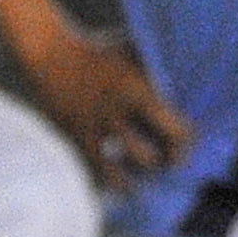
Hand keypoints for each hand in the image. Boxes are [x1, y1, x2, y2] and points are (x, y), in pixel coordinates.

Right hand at [19, 28, 192, 183]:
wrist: (50, 53)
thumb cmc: (97, 50)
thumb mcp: (131, 51)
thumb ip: (154, 66)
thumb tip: (182, 76)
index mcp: (137, 90)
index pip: (174, 129)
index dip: (186, 143)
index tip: (187, 145)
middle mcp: (117, 114)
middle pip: (149, 157)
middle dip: (162, 164)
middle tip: (168, 163)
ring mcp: (94, 129)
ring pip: (118, 172)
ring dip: (136, 179)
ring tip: (142, 182)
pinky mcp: (75, 137)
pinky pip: (95, 170)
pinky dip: (110, 182)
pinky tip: (119, 186)